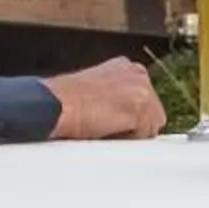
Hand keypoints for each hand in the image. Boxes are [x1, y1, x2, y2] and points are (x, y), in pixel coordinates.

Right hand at [43, 56, 165, 140]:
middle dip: (135, 127)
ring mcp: (141, 88)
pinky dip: (126, 140)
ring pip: (151, 126)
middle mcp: (138, 73)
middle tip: (108, 129)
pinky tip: (106, 132)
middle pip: (153, 113)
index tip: (115, 124)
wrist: (54, 104)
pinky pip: (144, 136)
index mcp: (127, 67)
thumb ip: (118, 97)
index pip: (145, 101)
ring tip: (105, 129)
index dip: (131, 118)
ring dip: (131, 135)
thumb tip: (128, 118)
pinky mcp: (140, 105)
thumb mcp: (97, 90)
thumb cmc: (66, 102)